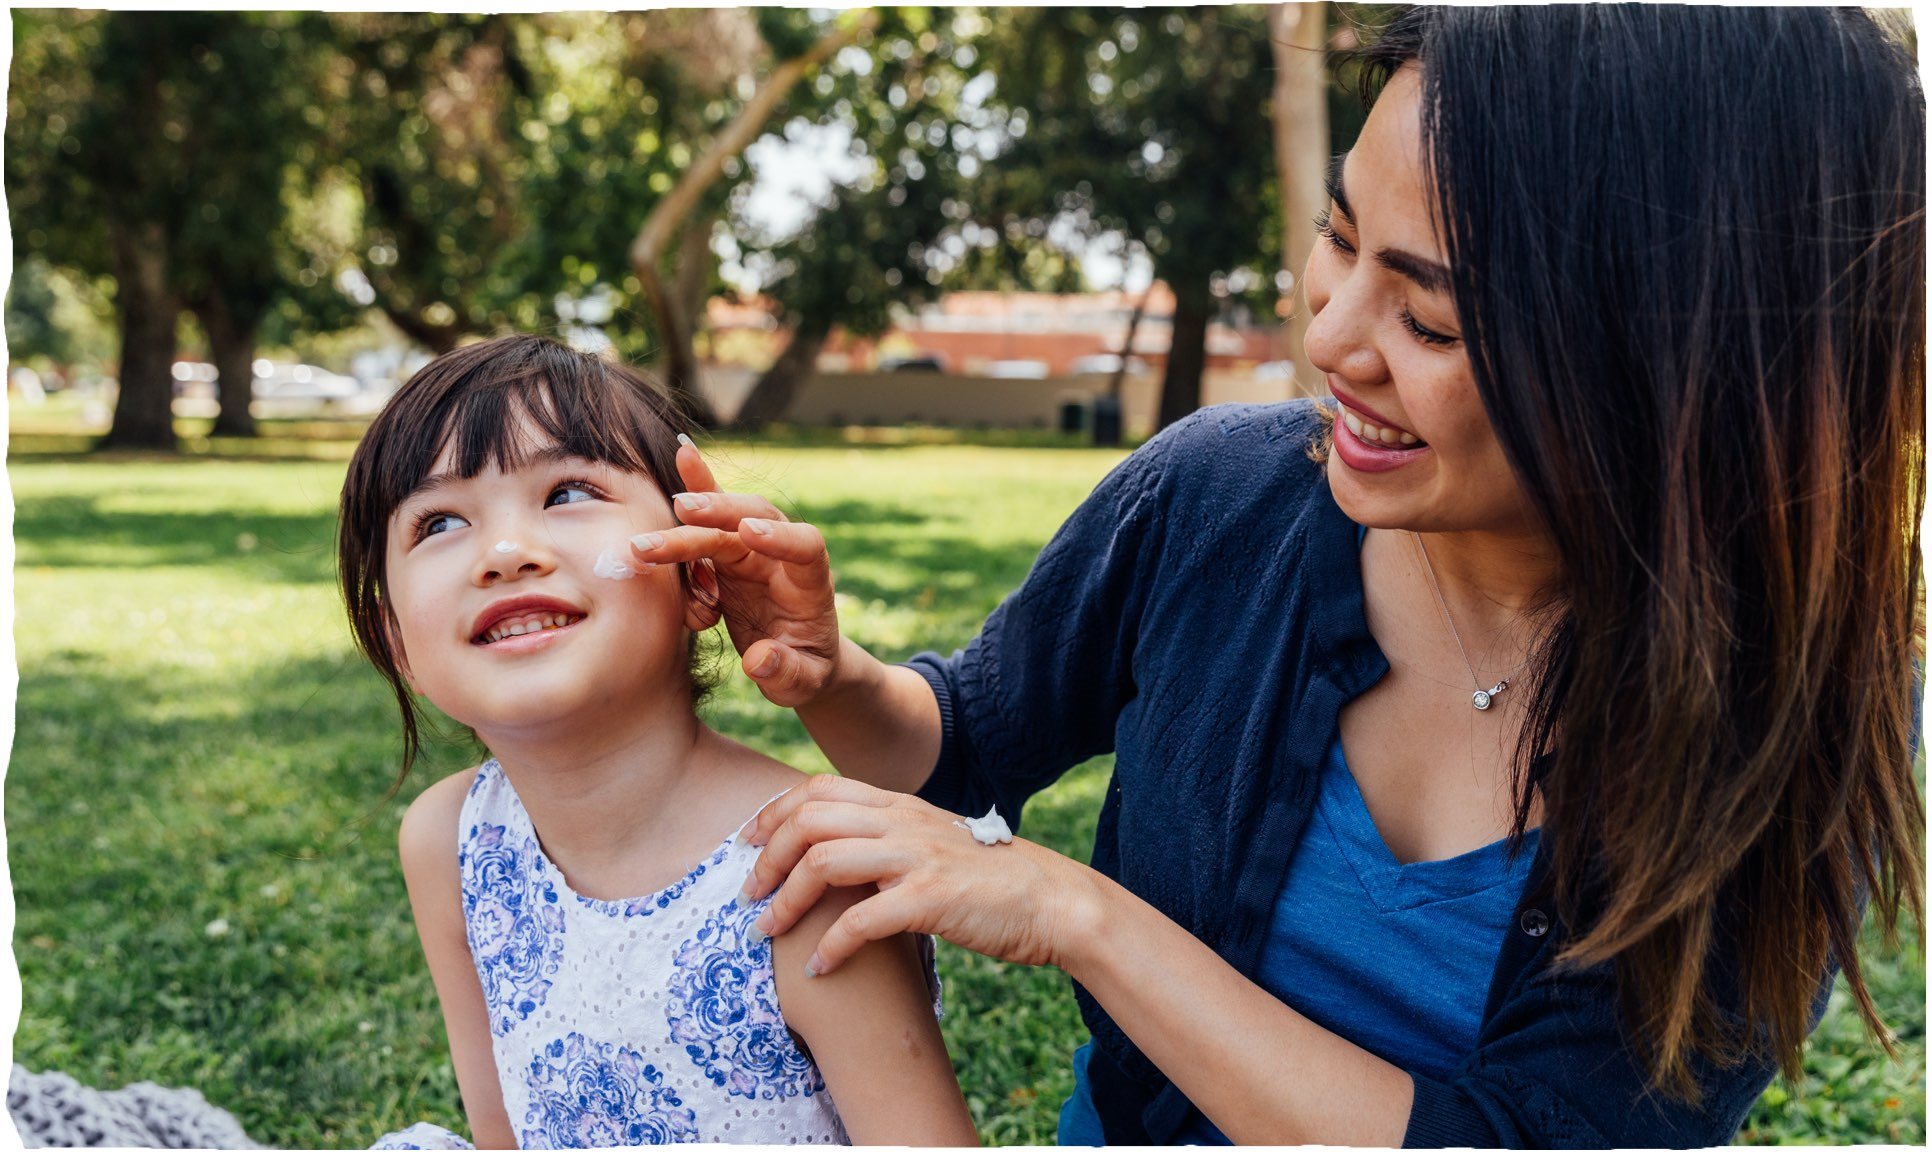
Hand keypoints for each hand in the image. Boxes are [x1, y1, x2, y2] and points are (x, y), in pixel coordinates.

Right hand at [630, 437, 842, 706]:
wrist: (800, 658)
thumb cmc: (807, 670)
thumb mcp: (803, 683)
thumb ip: (786, 672)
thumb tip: (759, 660)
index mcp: (810, 583)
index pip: (805, 546)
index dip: (781, 537)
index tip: (749, 534)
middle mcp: (780, 556)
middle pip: (753, 521)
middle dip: (719, 515)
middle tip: (683, 513)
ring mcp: (752, 550)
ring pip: (721, 523)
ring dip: (687, 524)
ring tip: (646, 541)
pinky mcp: (728, 554)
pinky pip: (710, 521)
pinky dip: (698, 488)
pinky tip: (685, 454)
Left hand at [739, 775, 1096, 976]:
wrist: (1053, 901)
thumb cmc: (992, 881)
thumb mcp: (935, 843)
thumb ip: (890, 839)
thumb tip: (837, 855)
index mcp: (901, 805)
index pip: (819, 788)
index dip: (774, 813)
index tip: (748, 844)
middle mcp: (904, 822)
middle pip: (810, 820)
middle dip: (766, 856)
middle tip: (748, 892)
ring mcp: (917, 858)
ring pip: (823, 862)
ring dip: (785, 900)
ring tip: (766, 930)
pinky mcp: (932, 899)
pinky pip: (861, 920)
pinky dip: (831, 946)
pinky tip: (819, 968)